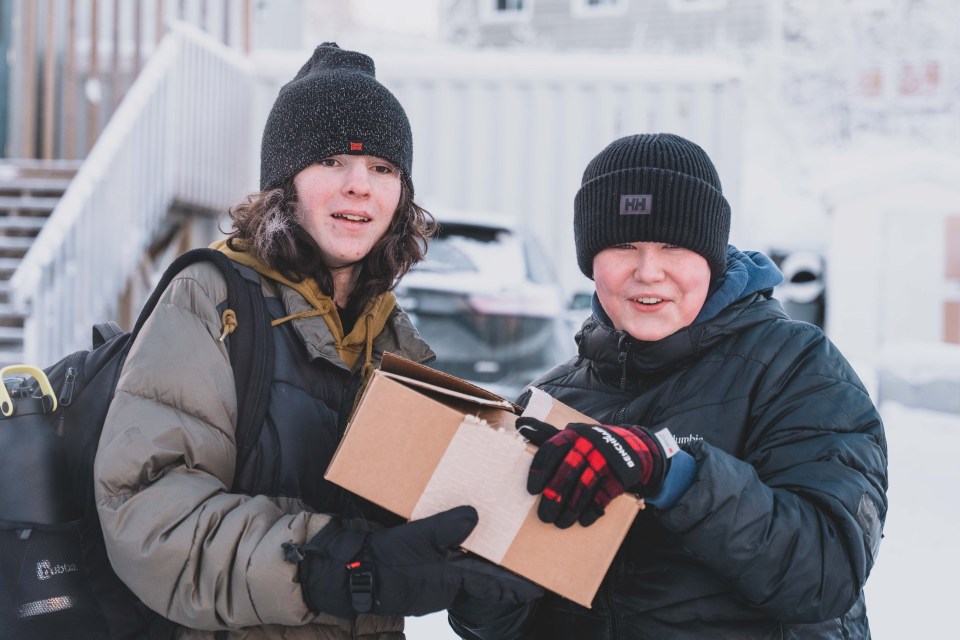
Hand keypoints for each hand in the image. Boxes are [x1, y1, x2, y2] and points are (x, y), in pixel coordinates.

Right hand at [292, 506, 541, 618]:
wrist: (348, 574)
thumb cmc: (383, 562)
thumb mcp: (415, 541)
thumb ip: (445, 529)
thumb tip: (475, 516)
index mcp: (451, 581)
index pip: (494, 585)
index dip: (518, 586)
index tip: (541, 588)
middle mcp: (447, 584)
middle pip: (484, 575)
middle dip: (503, 566)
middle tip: (525, 554)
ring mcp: (433, 579)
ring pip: (465, 568)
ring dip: (480, 556)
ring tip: (498, 539)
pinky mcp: (420, 571)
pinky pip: (447, 561)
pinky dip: (458, 551)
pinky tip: (460, 535)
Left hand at [517, 417, 668, 527]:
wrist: (630, 446)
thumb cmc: (589, 444)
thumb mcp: (570, 435)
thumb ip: (545, 433)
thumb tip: (519, 424)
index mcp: (572, 434)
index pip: (552, 449)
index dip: (540, 470)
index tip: (532, 490)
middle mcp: (588, 444)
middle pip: (567, 472)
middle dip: (554, 496)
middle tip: (545, 516)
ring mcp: (605, 460)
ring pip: (584, 487)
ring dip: (571, 509)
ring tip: (561, 523)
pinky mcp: (619, 475)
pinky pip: (603, 496)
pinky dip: (592, 511)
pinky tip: (584, 521)